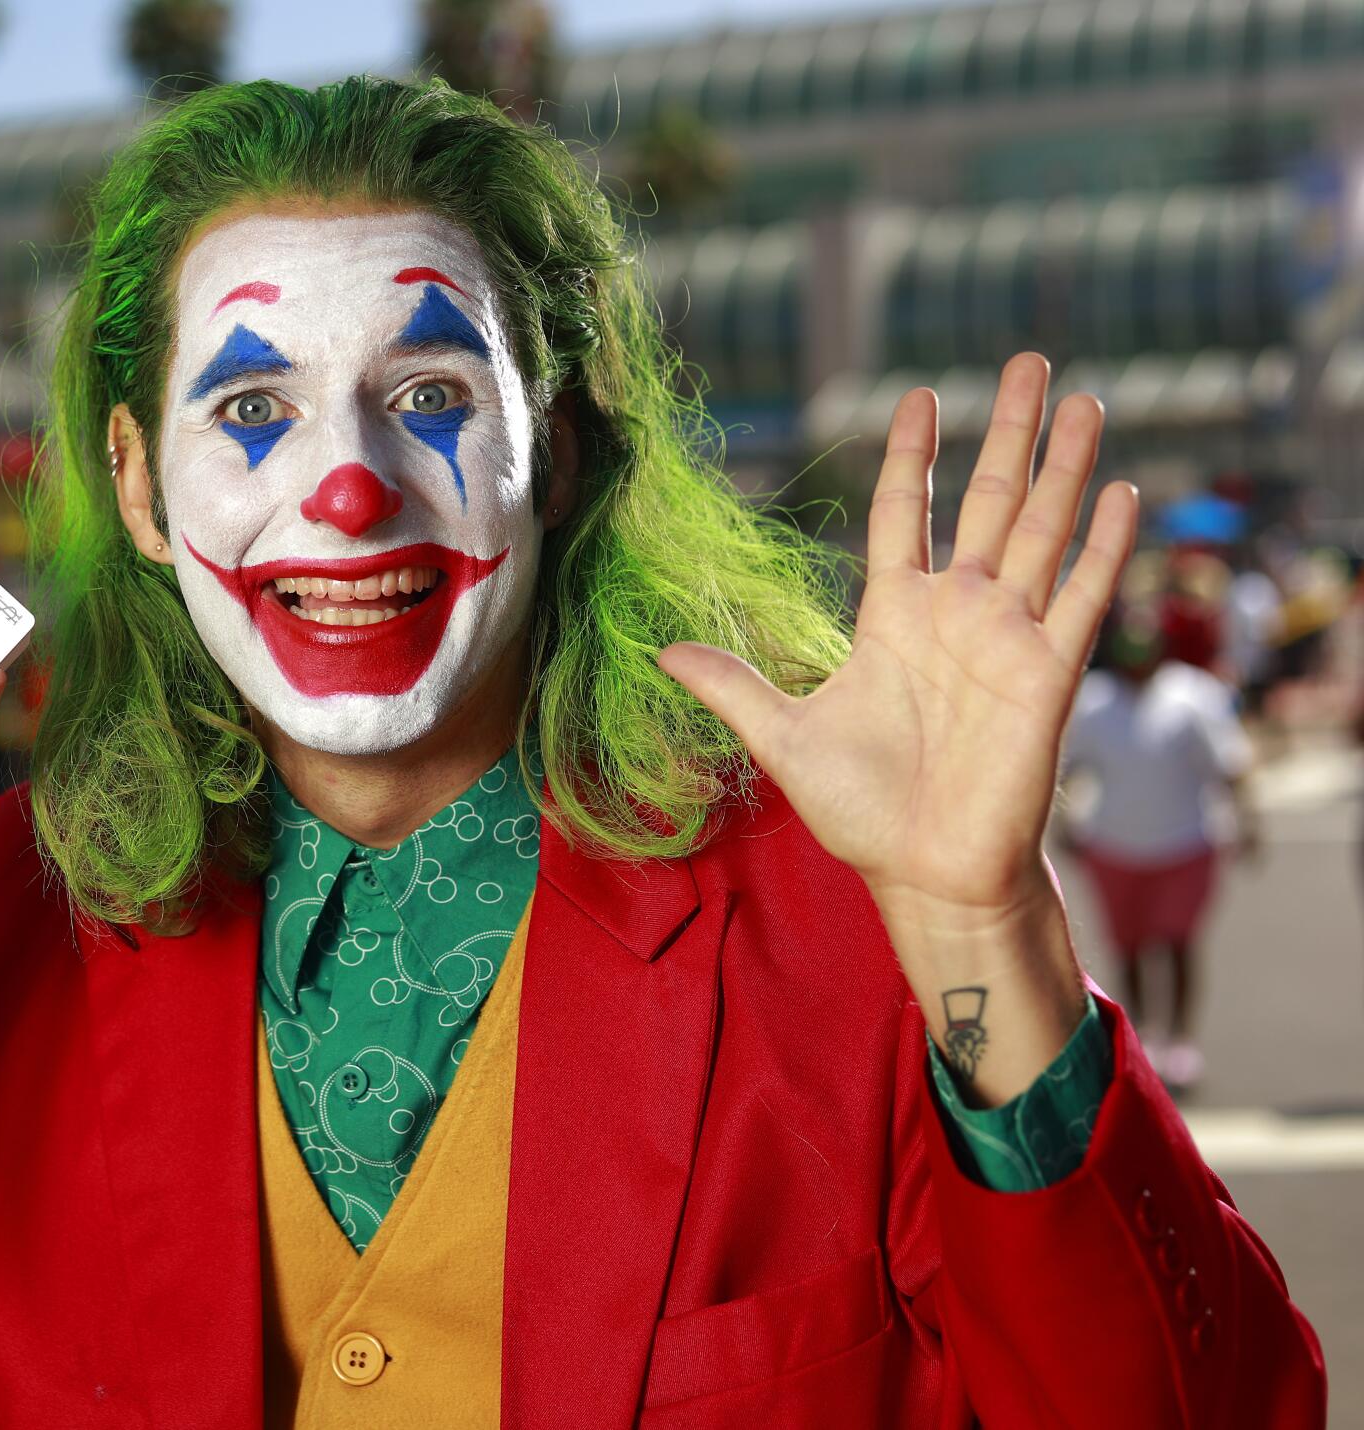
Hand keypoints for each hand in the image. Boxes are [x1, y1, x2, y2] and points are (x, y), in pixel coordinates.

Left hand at [658, 353, 1136, 919]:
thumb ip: (731, 683)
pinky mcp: (1048, 675)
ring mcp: (1007, 639)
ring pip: (1042, 531)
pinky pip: (1081, 599)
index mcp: (892, 617)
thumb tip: (660, 649)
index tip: (921, 396)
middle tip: (1027, 361)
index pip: (903, 513)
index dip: (912, 455)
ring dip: (1065, 466)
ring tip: (1086, 399)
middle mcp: (956, 613)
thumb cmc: (861, 810)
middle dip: (1008, 431)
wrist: (924, 873)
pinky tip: (1120, 491)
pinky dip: (1102, 547)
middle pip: (988, 501)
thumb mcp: (781, 736)